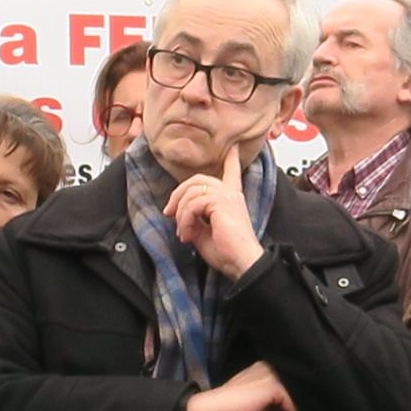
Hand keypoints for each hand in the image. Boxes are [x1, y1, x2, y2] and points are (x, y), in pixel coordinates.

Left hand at [166, 145, 265, 280]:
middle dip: (178, 194)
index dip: (231, 159)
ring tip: (183, 233)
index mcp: (230, 199)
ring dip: (181, 213)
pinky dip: (185, 220)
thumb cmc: (226, 252)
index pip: (231, 173)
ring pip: (192, 191)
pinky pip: (193, 204)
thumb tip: (179, 217)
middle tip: (169, 213)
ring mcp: (226, 196)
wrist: (241, 262)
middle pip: (198, 179)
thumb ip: (194, 220)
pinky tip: (187, 235)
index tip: (233, 148)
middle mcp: (230, 194)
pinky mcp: (221, 202)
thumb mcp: (204, 233)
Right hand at [183, 361, 302, 410]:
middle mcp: (269, 369)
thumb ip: (276, 406)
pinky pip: (292, 403)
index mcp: (264, 371)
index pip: (288, 386)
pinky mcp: (272, 386)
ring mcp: (271, 376)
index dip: (297, 404)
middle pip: (294, 389)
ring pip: (296, 395)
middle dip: (301, 409)